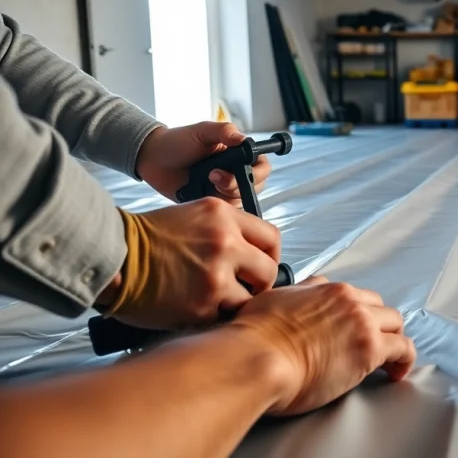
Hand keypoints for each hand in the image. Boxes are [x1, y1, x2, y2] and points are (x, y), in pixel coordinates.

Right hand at [109, 197, 280, 329]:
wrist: (111, 256)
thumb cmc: (146, 239)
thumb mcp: (194, 215)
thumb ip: (227, 230)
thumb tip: (252, 253)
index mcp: (224, 216)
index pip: (271, 237)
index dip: (269, 256)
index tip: (261, 266)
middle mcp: (225, 242)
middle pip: (268, 271)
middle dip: (259, 284)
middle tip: (245, 289)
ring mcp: (215, 275)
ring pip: (250, 299)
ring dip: (236, 304)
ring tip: (216, 302)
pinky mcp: (202, 304)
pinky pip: (224, 316)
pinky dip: (214, 317)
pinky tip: (198, 310)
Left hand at [135, 122, 270, 204]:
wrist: (153, 159)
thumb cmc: (178, 141)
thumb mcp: (202, 131)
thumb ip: (224, 131)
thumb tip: (244, 139)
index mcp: (239, 154)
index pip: (262, 167)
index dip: (257, 172)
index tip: (240, 170)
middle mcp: (236, 172)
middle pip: (255, 186)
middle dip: (237, 185)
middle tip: (214, 177)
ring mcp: (224, 189)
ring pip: (240, 200)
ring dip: (224, 194)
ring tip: (205, 181)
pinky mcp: (212, 202)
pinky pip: (223, 211)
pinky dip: (216, 206)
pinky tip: (201, 194)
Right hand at [229, 277, 416, 416]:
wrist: (257, 358)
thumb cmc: (254, 339)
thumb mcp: (272, 301)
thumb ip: (293, 295)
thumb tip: (298, 294)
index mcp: (325, 290)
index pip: (352, 295)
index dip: (356, 313)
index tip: (354, 327)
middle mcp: (347, 300)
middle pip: (377, 306)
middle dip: (378, 324)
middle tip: (374, 342)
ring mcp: (362, 322)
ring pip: (394, 322)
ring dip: (393, 339)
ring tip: (390, 359)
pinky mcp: (371, 348)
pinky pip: (403, 348)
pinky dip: (404, 359)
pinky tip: (397, 372)